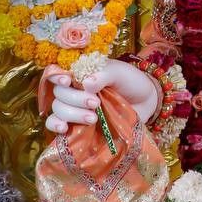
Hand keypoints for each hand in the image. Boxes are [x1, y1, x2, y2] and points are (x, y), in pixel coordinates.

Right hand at [44, 57, 158, 133]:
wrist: (145, 102)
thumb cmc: (130, 82)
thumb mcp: (119, 73)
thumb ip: (103, 75)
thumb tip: (86, 84)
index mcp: (80, 73)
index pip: (58, 73)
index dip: (56, 77)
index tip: (68, 82)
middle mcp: (73, 90)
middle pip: (59, 94)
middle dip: (75, 99)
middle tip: (96, 103)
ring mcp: (74, 108)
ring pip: (58, 110)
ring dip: (72, 114)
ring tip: (93, 118)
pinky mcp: (76, 125)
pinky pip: (56, 125)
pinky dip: (56, 126)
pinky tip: (64, 129)